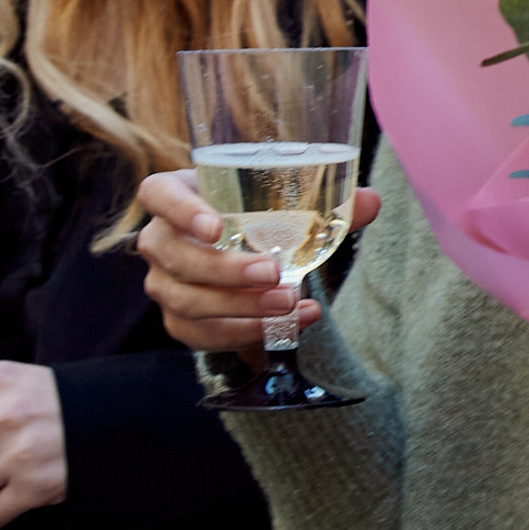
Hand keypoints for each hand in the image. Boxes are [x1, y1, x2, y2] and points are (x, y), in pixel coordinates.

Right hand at [136, 167, 381, 353]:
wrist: (248, 267)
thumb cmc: (259, 220)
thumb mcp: (286, 204)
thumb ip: (328, 202)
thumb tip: (370, 200)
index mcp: (177, 195)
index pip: (158, 195)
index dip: (180, 211)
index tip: (216, 227)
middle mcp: (160, 240)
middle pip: (176, 256)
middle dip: (225, 270)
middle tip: (274, 273)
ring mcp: (163, 283)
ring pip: (187, 300)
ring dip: (240, 306)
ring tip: (290, 303)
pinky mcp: (179, 321)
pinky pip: (202, 334)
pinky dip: (247, 333)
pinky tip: (289, 325)